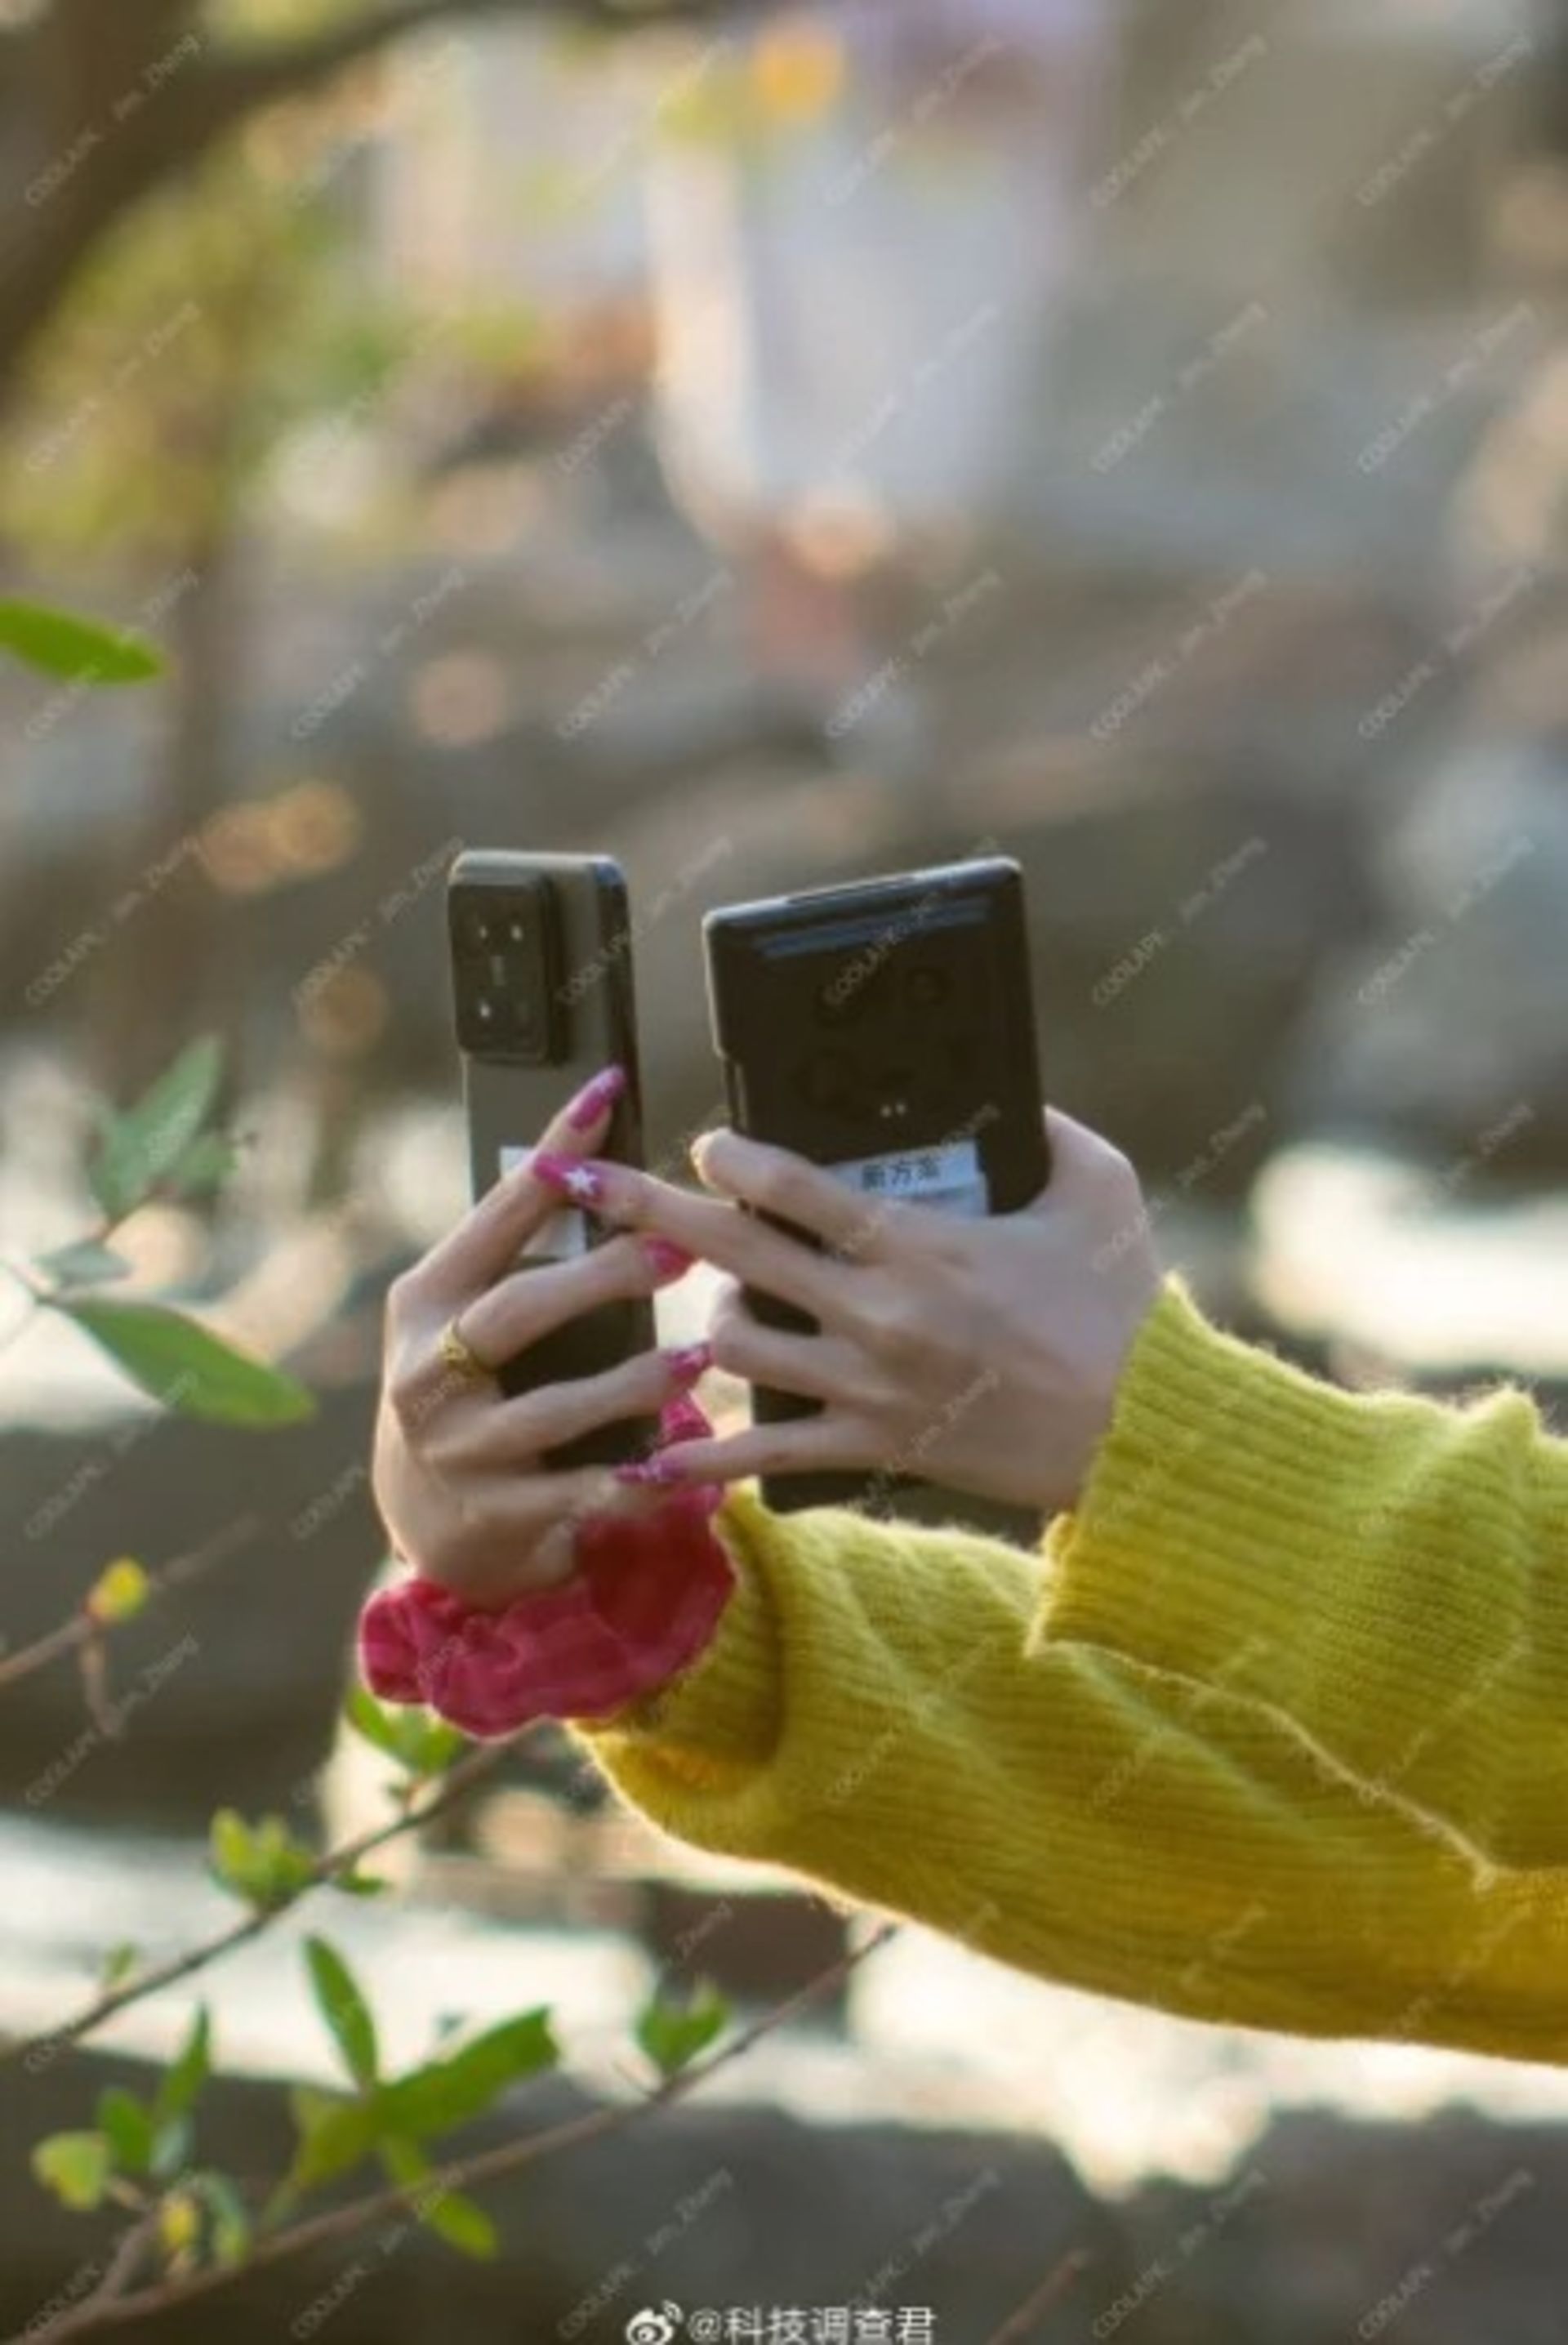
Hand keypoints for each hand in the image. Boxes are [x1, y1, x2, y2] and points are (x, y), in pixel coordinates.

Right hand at [372, 1066, 709, 1606]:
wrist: (428, 1522)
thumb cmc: (470, 1390)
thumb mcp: (468, 1319)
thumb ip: (520, 1257)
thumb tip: (603, 1161)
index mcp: (427, 1301)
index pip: (495, 1215)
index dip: (554, 1155)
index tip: (608, 1096)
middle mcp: (428, 1373)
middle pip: (518, 1311)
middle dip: (602, 1277)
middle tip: (680, 1249)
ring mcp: (459, 1451)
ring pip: (555, 1410)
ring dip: (634, 1383)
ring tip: (698, 1358)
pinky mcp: (498, 1517)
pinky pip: (583, 1495)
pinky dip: (638, 1478)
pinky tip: (684, 1464)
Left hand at [532, 1107, 1161, 1518]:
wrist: (1140, 1432)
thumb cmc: (1122, 1307)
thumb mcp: (1100, 1191)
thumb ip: (1048, 1132)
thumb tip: (1011, 1095)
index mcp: (920, 1243)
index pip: (796, 1187)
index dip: (733, 1156)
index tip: (703, 1141)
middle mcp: (876, 1313)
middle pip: (734, 1252)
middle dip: (648, 1208)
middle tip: (586, 1179)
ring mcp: (866, 1385)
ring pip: (734, 1348)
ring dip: (698, 1321)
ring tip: (694, 1304)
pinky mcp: (870, 1444)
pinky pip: (766, 1454)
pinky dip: (704, 1454)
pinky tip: (649, 1454)